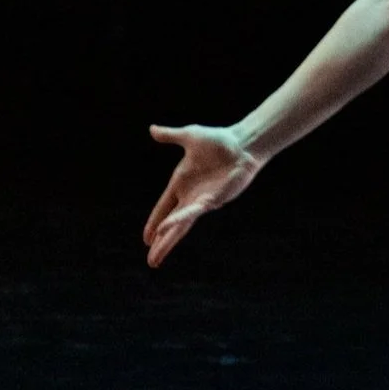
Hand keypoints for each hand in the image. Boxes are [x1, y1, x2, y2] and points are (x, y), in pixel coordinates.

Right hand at [142, 124, 264, 267]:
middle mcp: (190, 195)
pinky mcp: (212, 200)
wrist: (242, 144)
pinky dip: (177, 220)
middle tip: (151, 261)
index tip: (146, 238)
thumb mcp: (189, 136)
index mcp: (181, 182)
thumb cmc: (219, 141)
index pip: (164, 206)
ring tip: (156, 257)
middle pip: (171, 224)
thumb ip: (170, 135)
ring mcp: (201, 200)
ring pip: (180, 225)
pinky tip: (167, 229)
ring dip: (168, 241)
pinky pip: (191, 213)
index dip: (155, 221)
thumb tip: (152, 129)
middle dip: (161, 242)